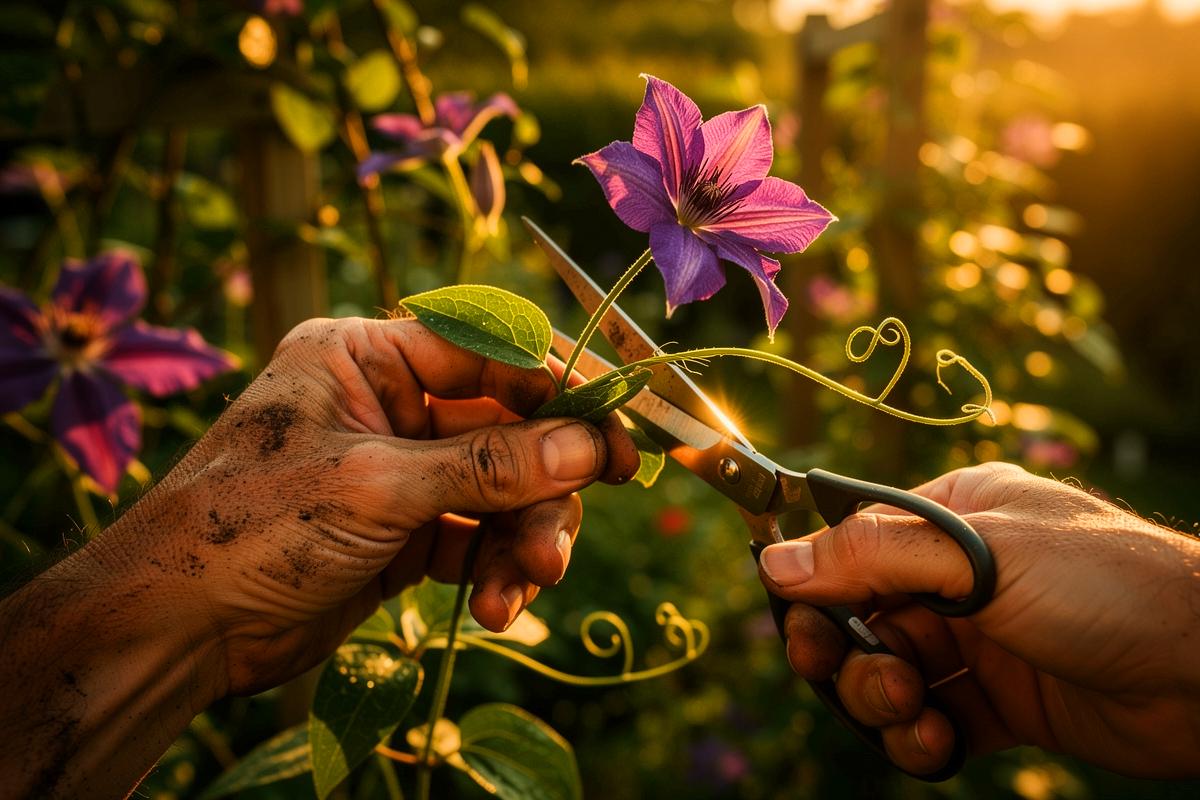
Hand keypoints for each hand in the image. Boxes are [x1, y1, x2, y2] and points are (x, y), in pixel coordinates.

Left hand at [0, 316, 639, 796]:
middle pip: (508, 430)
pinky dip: (496, 570)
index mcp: (367, 356)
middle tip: (562, 540)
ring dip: (524, 540)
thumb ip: (490, 466)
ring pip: (502, 491)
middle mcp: (389, 404)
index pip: (489, 354)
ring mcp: (400, 470)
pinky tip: (499, 607)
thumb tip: (591, 447)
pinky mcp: (404, 531)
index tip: (619, 436)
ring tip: (524, 586)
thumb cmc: (253, 527)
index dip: (560, 393)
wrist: (176, 629)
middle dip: (542, 490)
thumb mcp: (377, 485)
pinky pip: (477, 538)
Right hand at [757, 462, 1199, 777]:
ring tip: (913, 709)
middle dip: (845, 653)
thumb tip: (776, 564)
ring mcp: (979, 641)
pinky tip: (935, 744)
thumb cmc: (1106, 584)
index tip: (795, 624)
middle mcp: (956, 576)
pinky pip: (930, 722)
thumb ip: (871, 557)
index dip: (813, 587)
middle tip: (849, 672)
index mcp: (949, 518)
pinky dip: (918, 738)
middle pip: (858, 617)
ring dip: (881, 699)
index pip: (850, 545)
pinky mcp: (1001, 702)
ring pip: (888, 674)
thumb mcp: (978, 556)